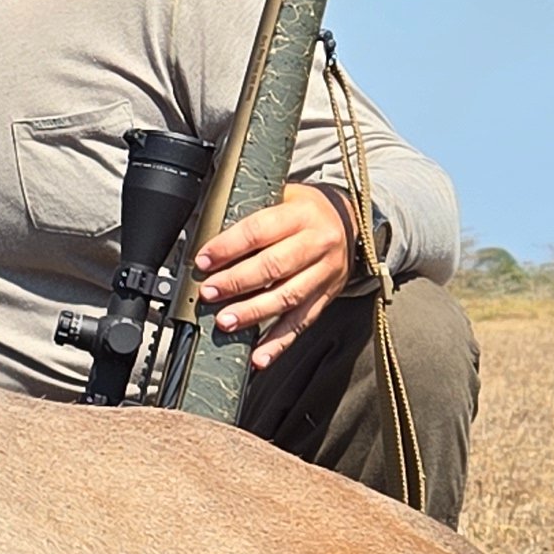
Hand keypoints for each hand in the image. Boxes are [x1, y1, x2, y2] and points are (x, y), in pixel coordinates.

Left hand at [192, 184, 353, 367]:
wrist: (349, 222)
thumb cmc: (305, 211)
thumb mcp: (282, 197)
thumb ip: (251, 215)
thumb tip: (204, 235)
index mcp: (302, 214)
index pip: (260, 230)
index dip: (229, 246)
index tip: (204, 260)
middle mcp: (318, 243)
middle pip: (274, 266)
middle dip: (237, 282)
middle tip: (210, 292)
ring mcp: (325, 273)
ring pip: (287, 297)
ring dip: (253, 313)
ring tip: (226, 322)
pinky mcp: (327, 297)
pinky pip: (301, 323)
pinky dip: (278, 343)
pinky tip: (259, 356)